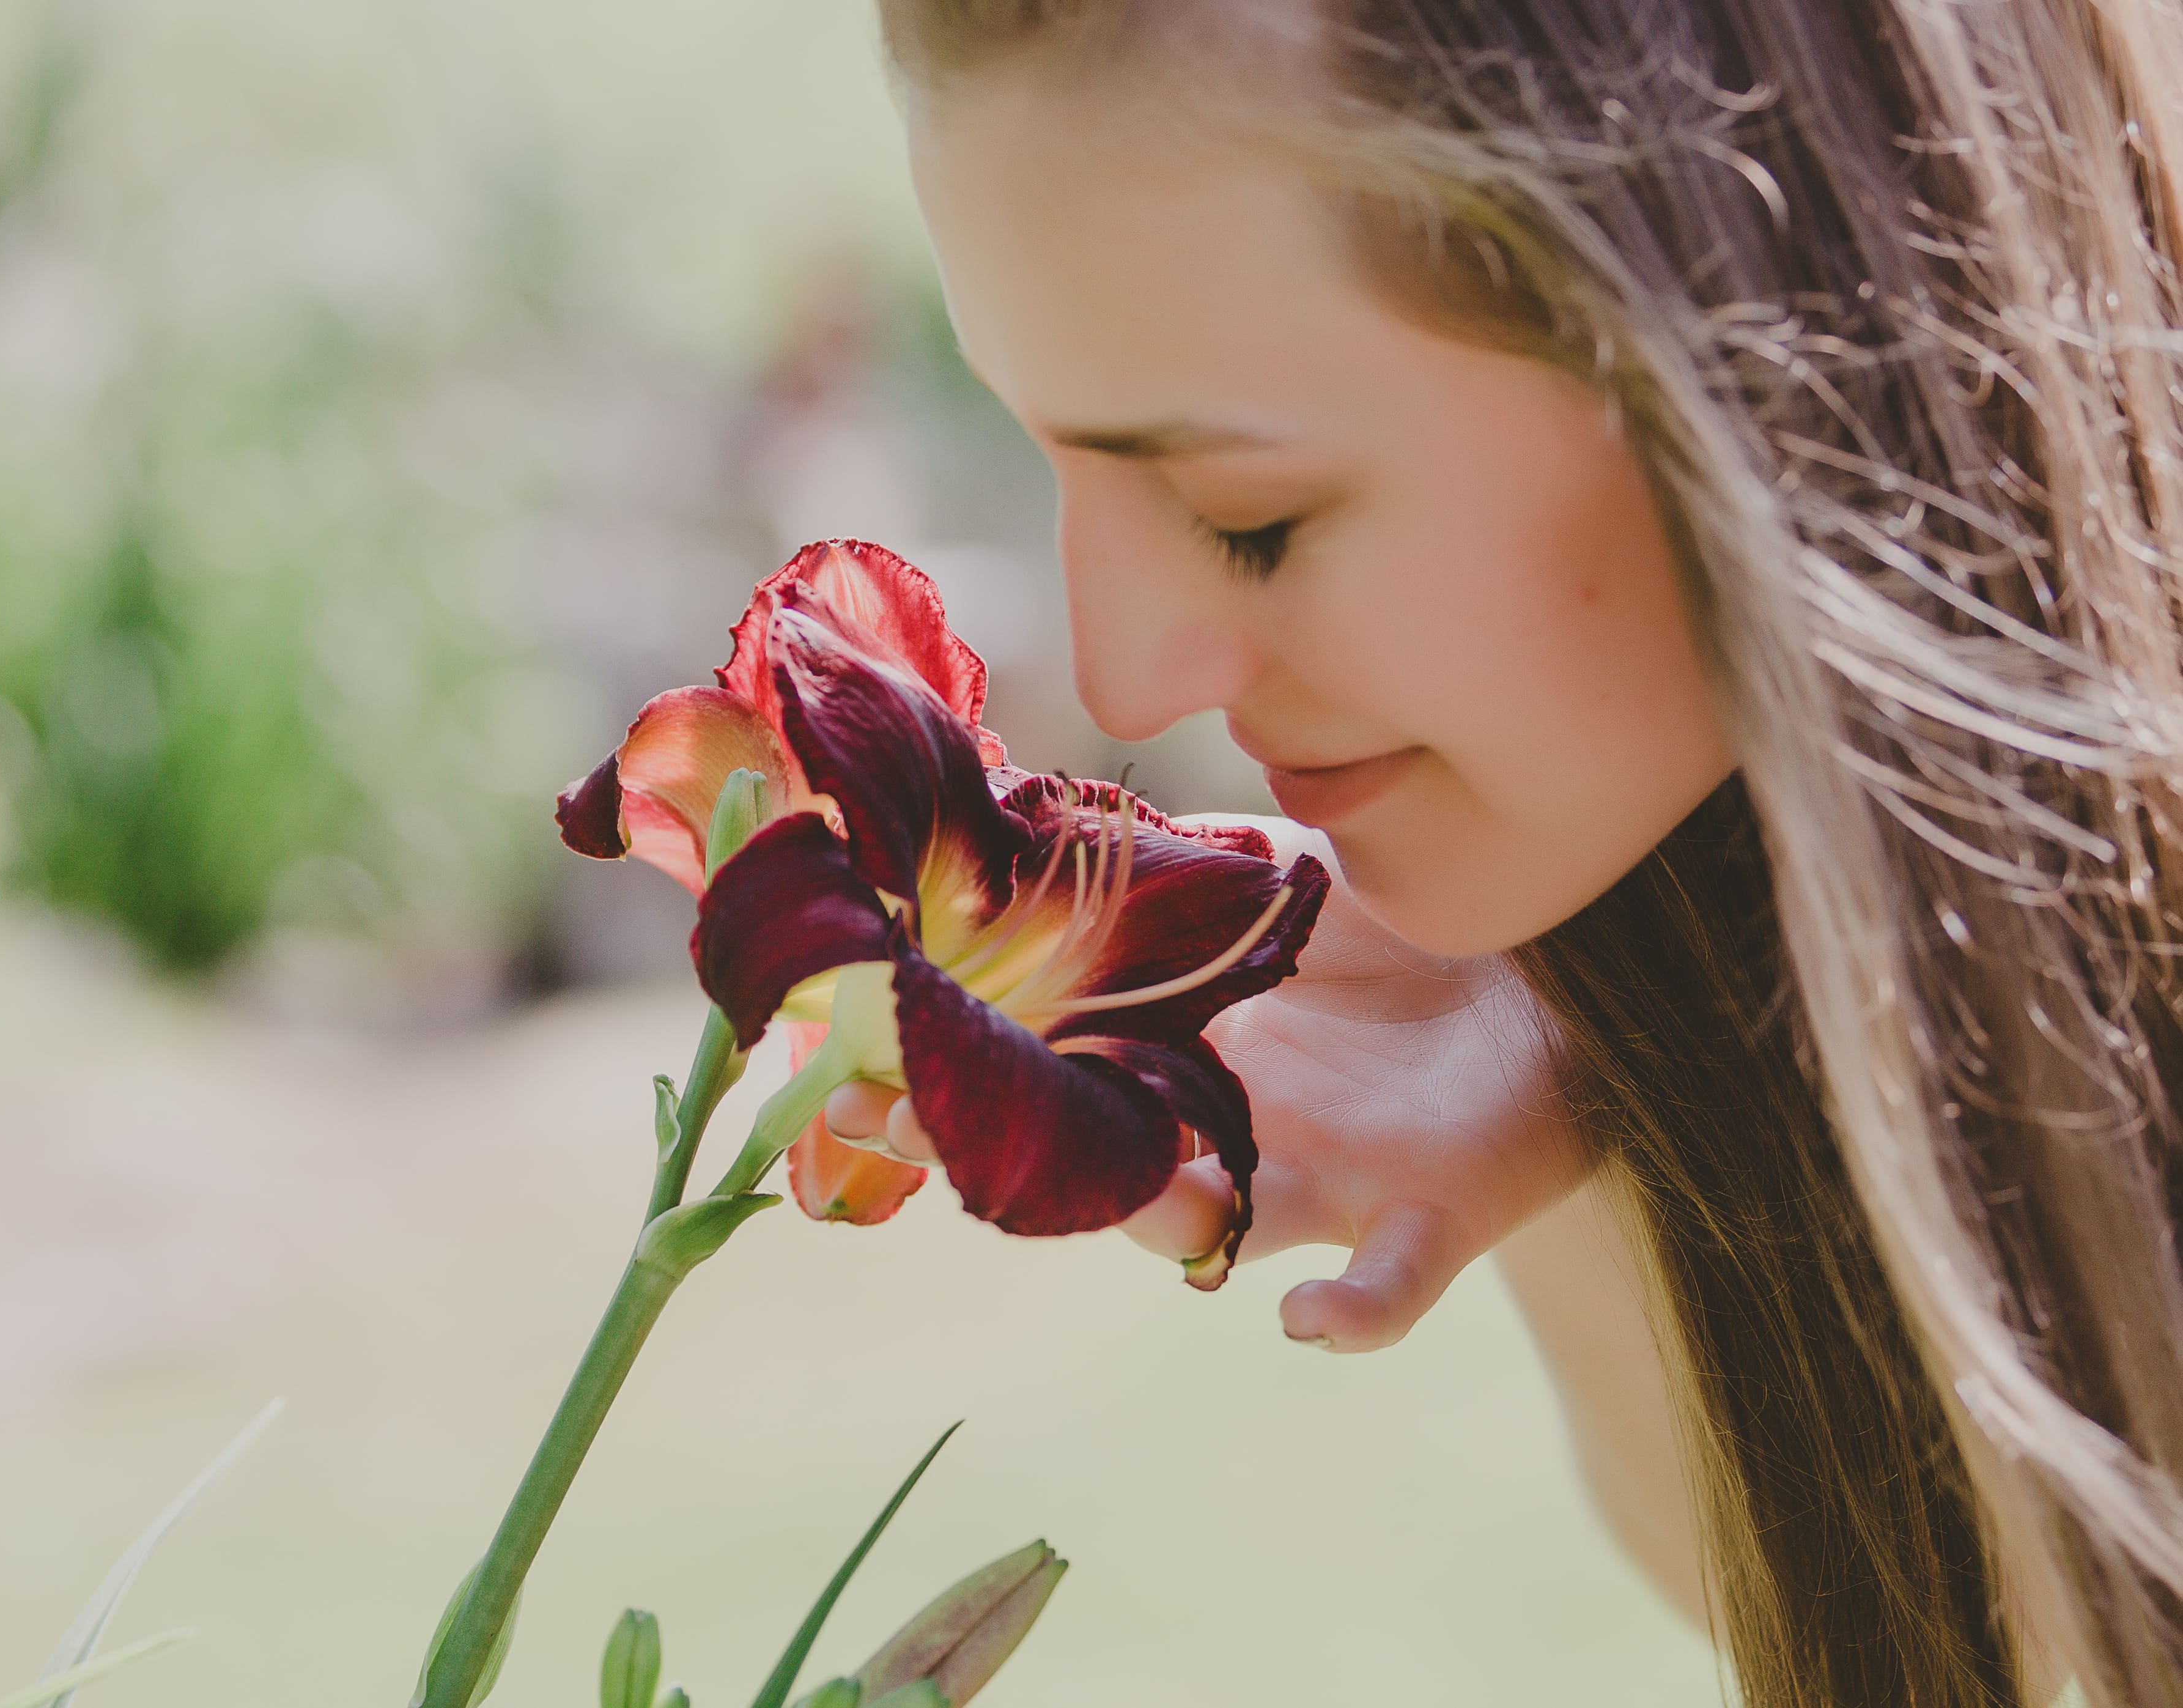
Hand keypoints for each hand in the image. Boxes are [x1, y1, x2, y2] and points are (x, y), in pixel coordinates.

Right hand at [821, 816, 1591, 1350]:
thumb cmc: (1405, 923)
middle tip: (919, 1139)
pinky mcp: (1427, 1219)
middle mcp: (1227, 1130)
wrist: (1569, 968)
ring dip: (1166, 1225)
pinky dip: (1350, 1307)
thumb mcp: (1275, 869)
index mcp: (1176, 1048)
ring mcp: (1321, 1183)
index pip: (1041, 1076)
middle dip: (1011, 1167)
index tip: (849, 1079)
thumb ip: (1162, 856)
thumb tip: (1022, 794)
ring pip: (1217, 1230)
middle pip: (1096, 1169)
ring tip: (1132, 1199)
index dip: (949, 1082)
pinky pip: (1383, 1286)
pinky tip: (1306, 1312)